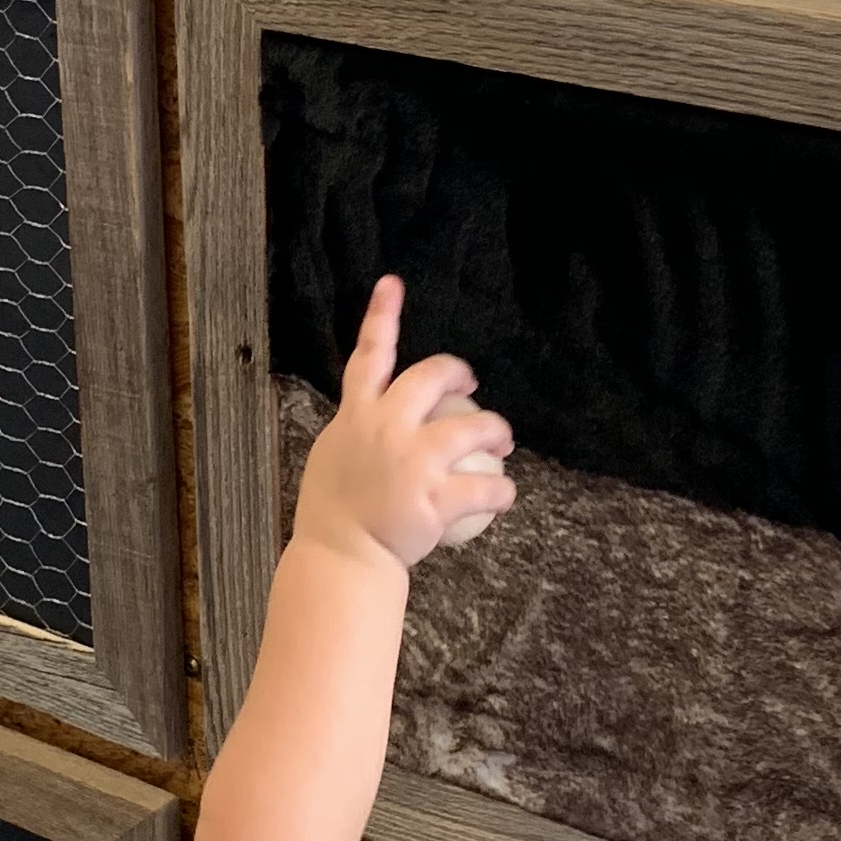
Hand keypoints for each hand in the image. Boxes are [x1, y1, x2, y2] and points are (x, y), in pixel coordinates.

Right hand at [291, 276, 514, 575]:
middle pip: (432, 377)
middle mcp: (385, 428)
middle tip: (472, 389)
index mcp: (357, 415)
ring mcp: (412, 461)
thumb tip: (379, 415)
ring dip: (497, 431)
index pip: (369, 356)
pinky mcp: (435, 498)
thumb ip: (360, 429)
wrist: (339, 556)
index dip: (381, 316)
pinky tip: (506, 494)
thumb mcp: (336, 454)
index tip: (392, 284)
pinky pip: (487, 487)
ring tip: (503, 444)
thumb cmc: (334, 510)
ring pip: (475, 428)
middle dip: (460, 374)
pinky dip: (503, 490)